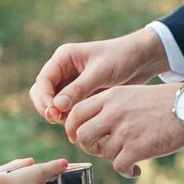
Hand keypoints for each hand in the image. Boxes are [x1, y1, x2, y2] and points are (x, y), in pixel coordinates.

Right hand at [31, 28, 167, 126]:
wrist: (141, 61)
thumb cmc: (122, 59)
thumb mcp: (100, 72)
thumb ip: (79, 89)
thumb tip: (57, 106)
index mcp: (64, 58)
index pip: (43, 81)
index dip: (45, 99)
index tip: (55, 113)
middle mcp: (63, 70)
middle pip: (41, 93)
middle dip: (47, 108)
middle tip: (60, 121)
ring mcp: (70, 83)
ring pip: (52, 103)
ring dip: (57, 115)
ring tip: (72, 124)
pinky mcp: (79, 94)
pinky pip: (66, 109)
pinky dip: (68, 117)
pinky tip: (81, 125)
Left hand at [63, 83, 183, 175]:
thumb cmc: (162, 102)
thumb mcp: (131, 94)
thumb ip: (111, 106)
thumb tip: (93, 127)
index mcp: (110, 97)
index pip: (76, 112)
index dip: (72, 128)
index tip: (77, 136)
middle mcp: (113, 113)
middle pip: (82, 135)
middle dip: (88, 147)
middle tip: (99, 149)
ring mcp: (124, 131)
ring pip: (102, 153)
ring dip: (113, 158)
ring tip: (127, 157)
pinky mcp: (137, 148)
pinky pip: (119, 167)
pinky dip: (127, 171)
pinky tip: (136, 170)